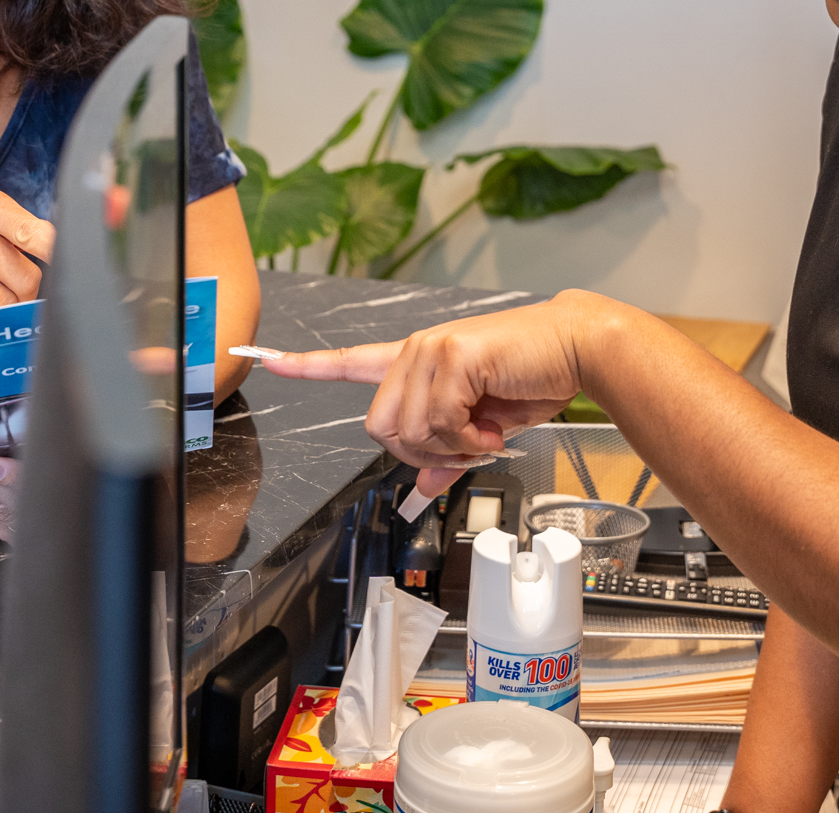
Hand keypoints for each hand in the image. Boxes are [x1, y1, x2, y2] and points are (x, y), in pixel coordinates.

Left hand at [258, 294, 595, 496]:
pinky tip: (493, 423)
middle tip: (466, 446)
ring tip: (486, 431)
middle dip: (423, 452)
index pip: (348, 360)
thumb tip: (427, 488)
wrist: (576, 351)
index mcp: (415, 360)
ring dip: (452, 448)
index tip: (262, 356)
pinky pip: (440, 422)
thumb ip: (450, 455)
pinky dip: (469, 438)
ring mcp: (431, 349)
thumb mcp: (486, 426)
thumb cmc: (534, 380)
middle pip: (380, 427)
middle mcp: (415, 350)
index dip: (304, 364)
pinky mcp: (452, 355)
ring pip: (409, 430)